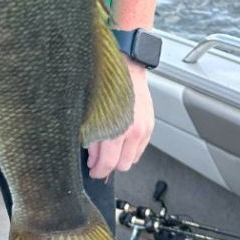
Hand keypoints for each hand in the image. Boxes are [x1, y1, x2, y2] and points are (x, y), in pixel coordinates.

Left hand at [86, 60, 154, 180]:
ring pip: (132, 159)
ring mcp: (143, 129)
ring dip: (121, 157)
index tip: (93, 171)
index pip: (108, 163)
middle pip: (122, 165)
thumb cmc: (106, 84)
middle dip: (109, 165)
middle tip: (98, 159)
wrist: (125, 68)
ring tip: (109, 148)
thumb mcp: (89, 113)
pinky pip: (141, 148)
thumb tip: (92, 156)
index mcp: (115, 129)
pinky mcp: (150, 125)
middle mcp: (132, 131)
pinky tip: (121, 139)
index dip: (98, 170)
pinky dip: (131, 148)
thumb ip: (90, 137)